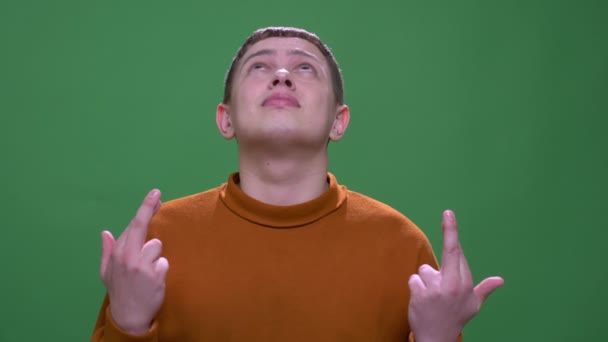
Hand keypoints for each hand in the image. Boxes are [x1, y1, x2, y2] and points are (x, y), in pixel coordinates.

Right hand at [99, 189, 168, 333]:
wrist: (128, 316)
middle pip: (142, 227)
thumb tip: (105, 233)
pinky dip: (161, 269)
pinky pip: (164, 262)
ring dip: (155, 256)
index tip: (155, 195)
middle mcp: (128, 257)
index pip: (132, 226)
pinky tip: (153, 280)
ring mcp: (142, 266)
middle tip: (157, 194)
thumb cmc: (119, 291)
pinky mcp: (155, 275)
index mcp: (117, 253)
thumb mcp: (106, 272)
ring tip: (147, 271)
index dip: (145, 209)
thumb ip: (107, 251)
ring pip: (157, 246)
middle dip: (149, 209)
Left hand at [407, 210, 503, 341]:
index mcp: (465, 284)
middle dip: (450, 231)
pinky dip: (415, 288)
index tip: (448, 213)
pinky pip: (413, 280)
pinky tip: (421, 301)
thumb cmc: (455, 318)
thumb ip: (484, 289)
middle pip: (448, 252)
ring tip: (431, 297)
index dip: (452, 232)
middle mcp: (453, 284)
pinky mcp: (420, 293)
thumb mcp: (473, 305)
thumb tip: (501, 280)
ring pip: (424, 270)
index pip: (458, 253)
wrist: (437, 338)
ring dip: (425, 281)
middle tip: (448, 212)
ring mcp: (436, 289)